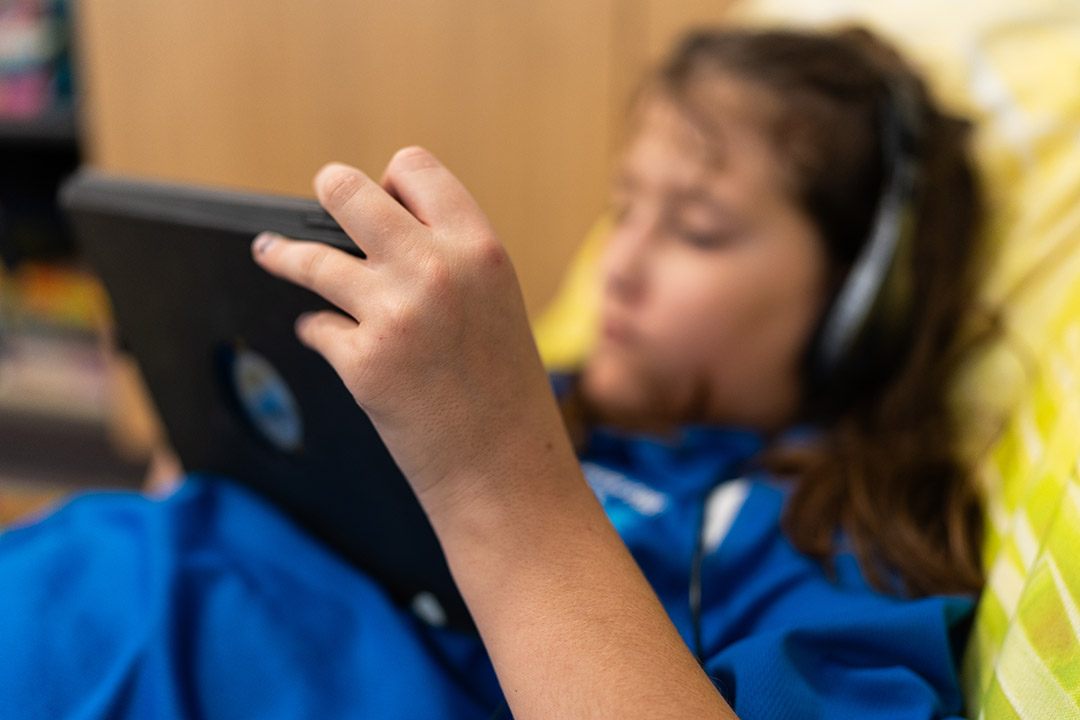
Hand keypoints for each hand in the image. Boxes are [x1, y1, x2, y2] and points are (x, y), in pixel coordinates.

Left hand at [252, 148, 578, 518]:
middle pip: (347, 189)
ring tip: (271, 253)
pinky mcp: (361, 361)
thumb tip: (379, 222)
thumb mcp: (496, 301)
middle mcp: (435, 270)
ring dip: (284, 255)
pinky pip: (314, 326)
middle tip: (319, 195)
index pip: (414, 168)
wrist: (505, 469)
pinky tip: (331, 342)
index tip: (380, 195)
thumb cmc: (504, 388)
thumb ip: (450, 256)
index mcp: (479, 248)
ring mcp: (394, 314)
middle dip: (327, 189)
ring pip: (309, 257)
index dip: (392, 180)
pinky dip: (318, 333)